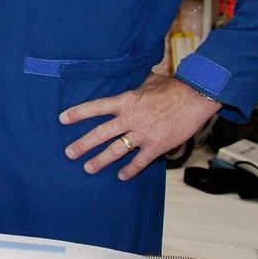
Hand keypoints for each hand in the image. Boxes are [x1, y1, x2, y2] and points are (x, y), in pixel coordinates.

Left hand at [60, 73, 221, 180]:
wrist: (195, 98)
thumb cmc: (173, 88)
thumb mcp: (148, 82)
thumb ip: (135, 88)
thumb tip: (133, 85)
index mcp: (125, 101)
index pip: (96, 107)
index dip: (78, 113)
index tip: (62, 119)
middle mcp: (130, 119)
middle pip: (100, 134)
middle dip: (82, 144)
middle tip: (69, 153)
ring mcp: (142, 134)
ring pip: (115, 150)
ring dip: (100, 161)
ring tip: (88, 168)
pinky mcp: (156, 146)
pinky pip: (139, 161)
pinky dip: (130, 170)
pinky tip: (121, 176)